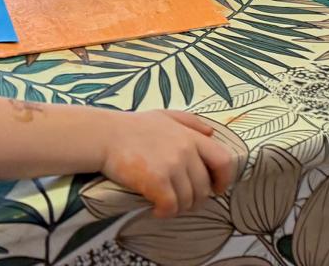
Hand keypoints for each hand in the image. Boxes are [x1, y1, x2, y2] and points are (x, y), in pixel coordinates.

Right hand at [101, 111, 235, 217]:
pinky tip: (155, 209)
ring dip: (178, 208)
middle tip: (180, 201)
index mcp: (190, 136)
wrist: (105, 135)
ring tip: (165, 204)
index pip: (223, 161)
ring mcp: (172, 166)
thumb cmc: (132, 127)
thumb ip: (190, 122)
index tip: (216, 189)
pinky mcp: (156, 181)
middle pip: (203, 188)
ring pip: (188, 200)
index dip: (223, 180)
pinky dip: (164, 212)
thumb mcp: (165, 116)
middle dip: (194, 200)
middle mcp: (185, 150)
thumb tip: (211, 134)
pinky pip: (171, 207)